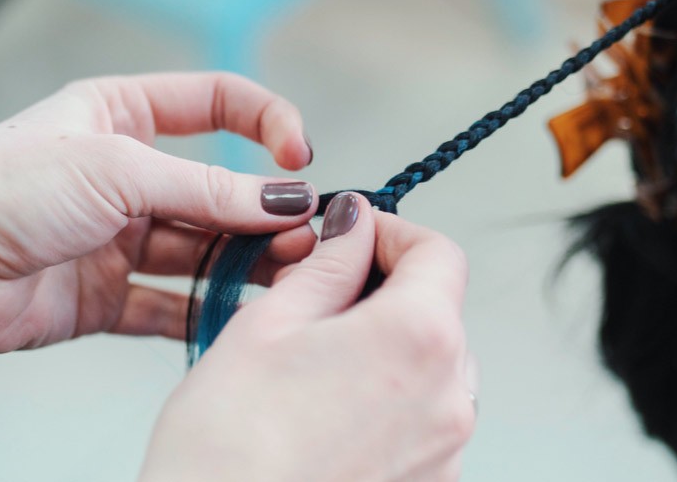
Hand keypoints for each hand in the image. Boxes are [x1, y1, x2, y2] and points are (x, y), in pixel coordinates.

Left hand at [0, 72, 317, 383]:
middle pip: (216, 187)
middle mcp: (123, 175)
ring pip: (199, 249)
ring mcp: (116, 237)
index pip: (215, 104)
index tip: (299, 157)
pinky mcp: (106, 295)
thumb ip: (207, 189)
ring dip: (245, 261)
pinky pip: (168, 304)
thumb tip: (285, 199)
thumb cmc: (0, 189)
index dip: (266, 122)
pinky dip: (204, 310)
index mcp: (120, 116)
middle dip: (262, 210)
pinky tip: (240, 314)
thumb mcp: (116, 170)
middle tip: (305, 235)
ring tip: (289, 273)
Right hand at [140, 193, 474, 481]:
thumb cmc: (229, 449)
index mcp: (417, 339)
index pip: (439, 254)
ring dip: (385, 346)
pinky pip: (421, 417)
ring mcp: (444, 450)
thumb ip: (328, 265)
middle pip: (437, 310)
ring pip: (430, 365)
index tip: (355, 237)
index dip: (393, 233)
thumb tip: (354, 227)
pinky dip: (388, 397)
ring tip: (316, 360)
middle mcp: (447, 397)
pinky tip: (328, 407)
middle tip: (319, 295)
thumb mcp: (269, 324)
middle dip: (383, 290)